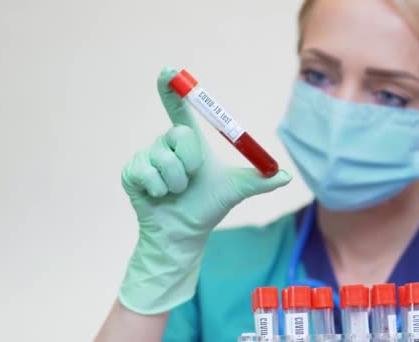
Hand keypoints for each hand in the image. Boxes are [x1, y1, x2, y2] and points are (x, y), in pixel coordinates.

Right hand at [118, 67, 291, 314]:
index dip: (173, 89)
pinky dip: (158, 189)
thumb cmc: (207, 207)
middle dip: (191, 161)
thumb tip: (287, 176)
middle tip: (190, 180)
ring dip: (176, 182)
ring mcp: (146, 157)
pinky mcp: (131, 172)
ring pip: (165, 159)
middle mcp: (166, 143)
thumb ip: (259, 180)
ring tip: (175, 192)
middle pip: (179, 133)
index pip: (180, 109)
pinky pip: (147, 173)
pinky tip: (158, 196)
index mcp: (188, 141)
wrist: (183, 232)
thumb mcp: (235, 191)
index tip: (169, 71)